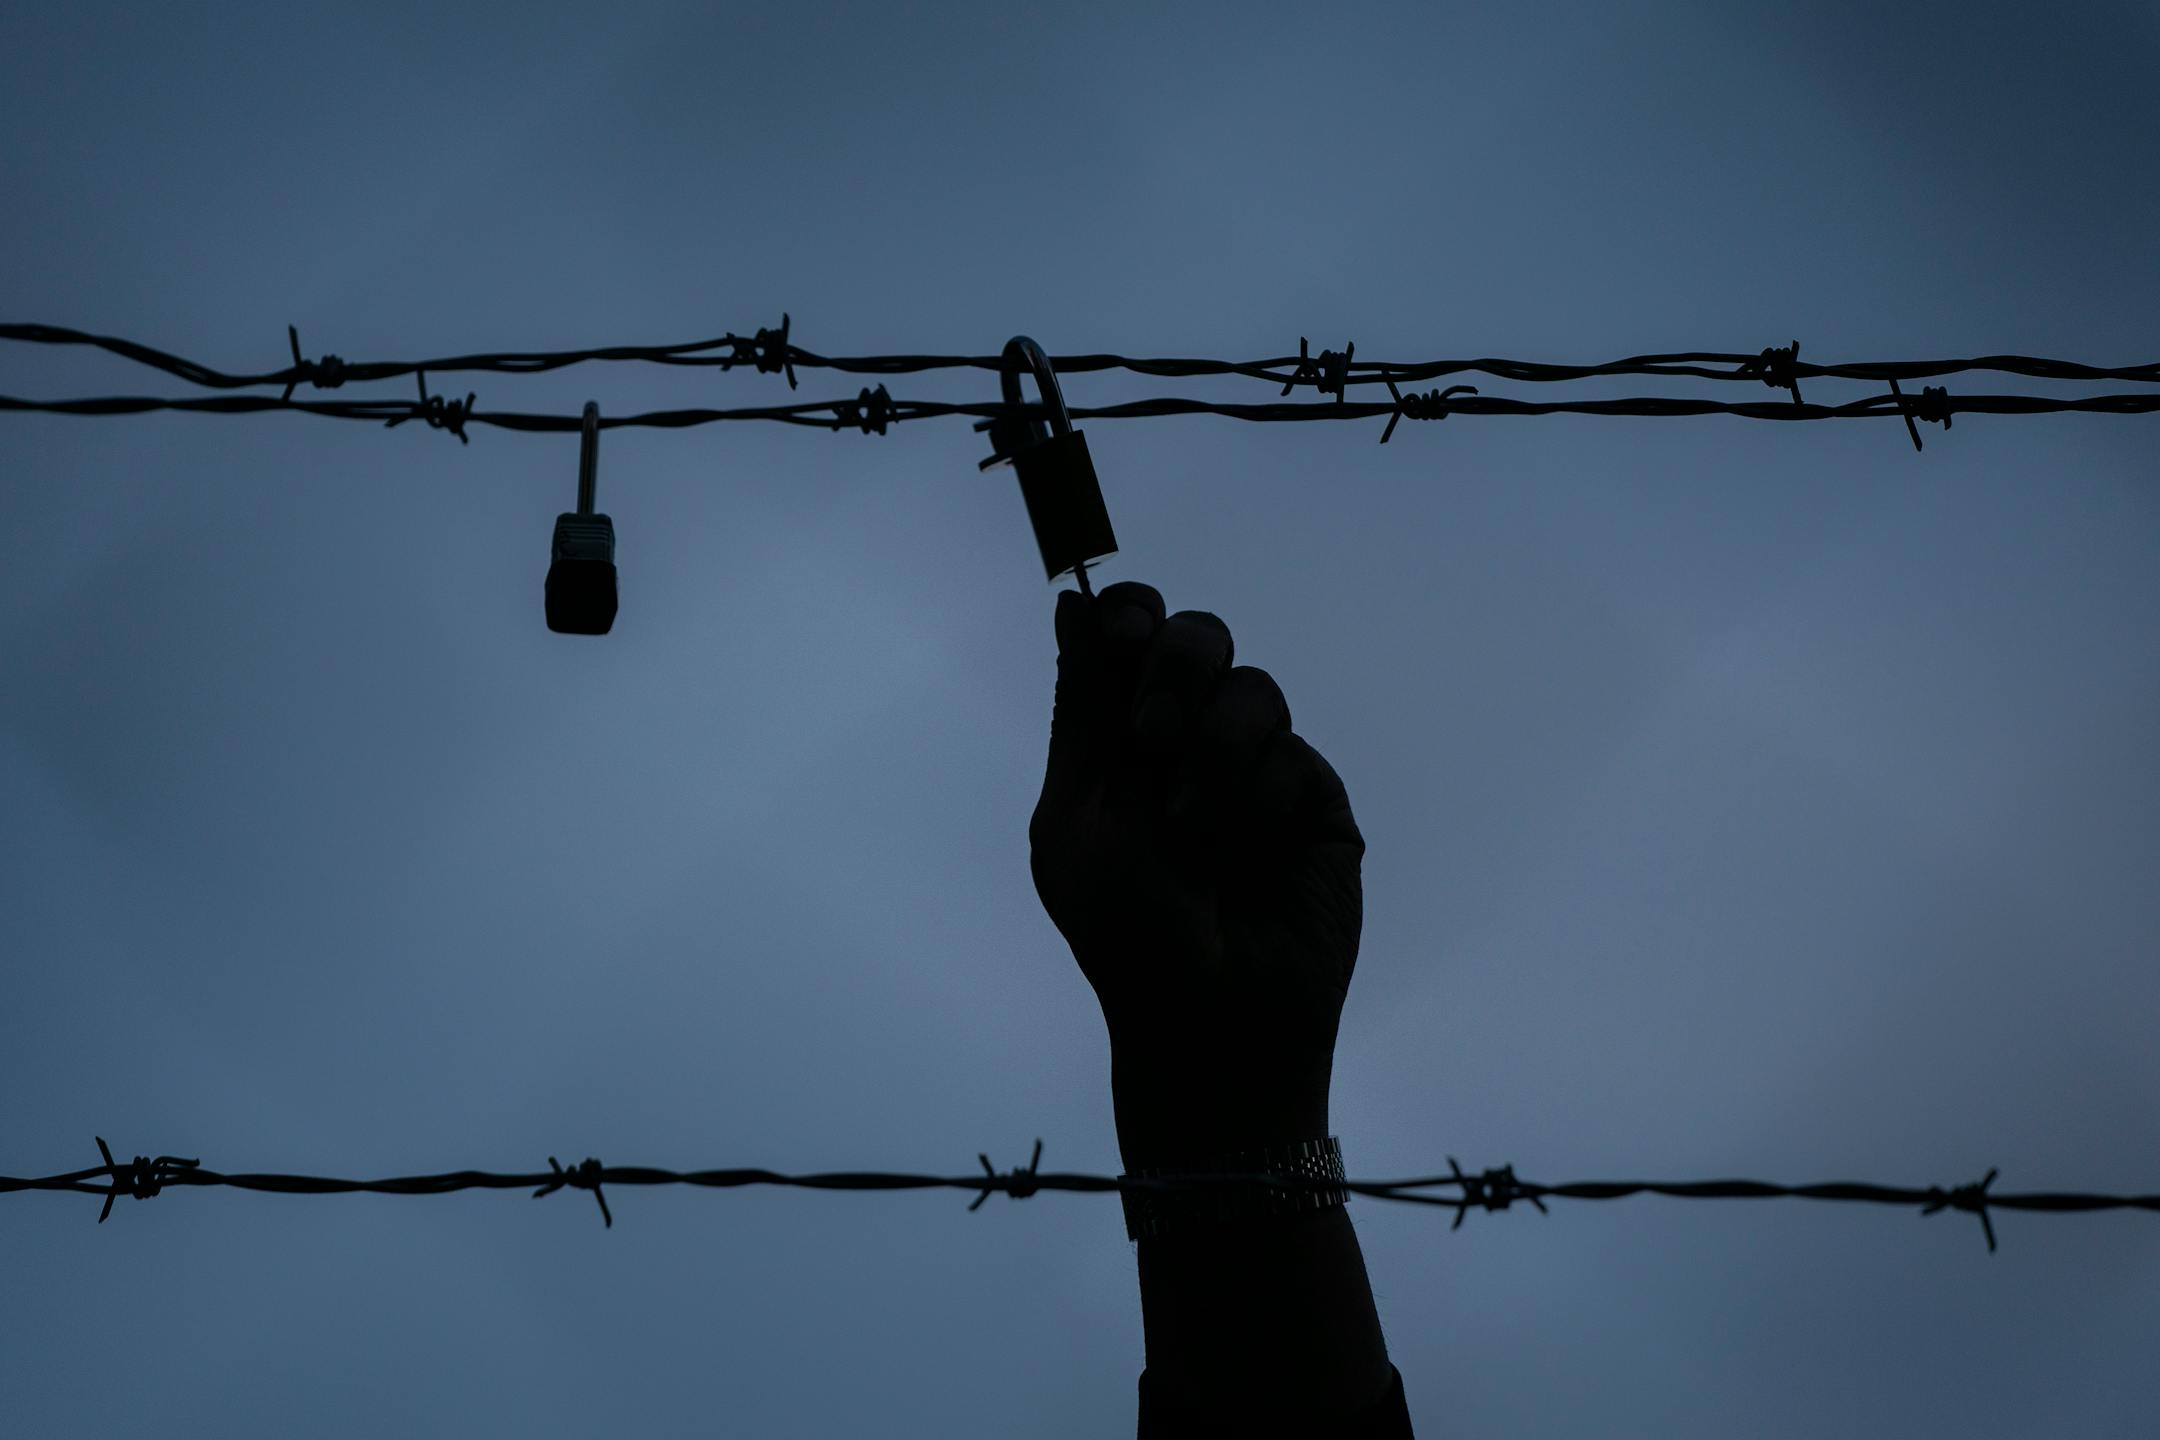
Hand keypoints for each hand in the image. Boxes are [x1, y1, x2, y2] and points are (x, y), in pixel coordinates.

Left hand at [1029, 581, 1365, 1169]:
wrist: (1209, 1019)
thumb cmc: (1127, 931)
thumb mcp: (1080, 816)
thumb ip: (1083, 708)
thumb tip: (1069, 602)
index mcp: (1121, 738)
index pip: (1132, 632)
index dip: (1132, 614)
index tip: (1126, 635)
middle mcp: (1189, 740)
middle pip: (1198, 636)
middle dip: (1174, 675)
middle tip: (1152, 744)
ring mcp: (1255, 767)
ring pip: (1252, 690)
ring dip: (1211, 759)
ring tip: (1192, 837)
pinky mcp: (1312, 803)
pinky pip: (1291, 758)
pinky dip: (1254, 807)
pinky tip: (1241, 863)